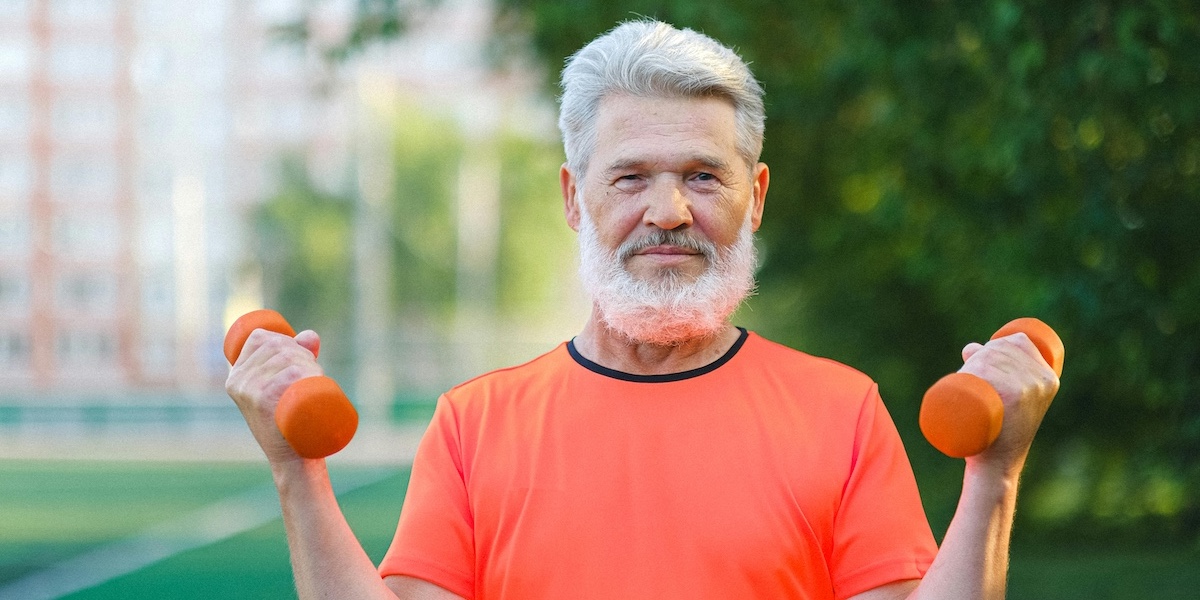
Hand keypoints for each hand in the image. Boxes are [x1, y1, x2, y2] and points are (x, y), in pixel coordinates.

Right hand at [225, 328, 323, 463]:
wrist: (292, 457)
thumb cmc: (290, 420)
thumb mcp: (286, 386)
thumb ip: (298, 356)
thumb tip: (310, 336)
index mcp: (236, 375)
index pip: (259, 338)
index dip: (285, 339)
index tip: (300, 356)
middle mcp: (238, 381)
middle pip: (277, 346)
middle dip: (303, 353)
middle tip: (315, 373)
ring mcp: (248, 390)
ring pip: (288, 358)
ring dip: (310, 364)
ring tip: (318, 380)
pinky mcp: (262, 400)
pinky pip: (290, 374)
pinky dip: (307, 373)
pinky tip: (315, 380)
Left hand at [958, 331, 1059, 473]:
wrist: (997, 464)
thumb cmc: (999, 431)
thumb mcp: (1008, 399)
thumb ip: (997, 370)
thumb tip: (970, 347)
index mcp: (1049, 378)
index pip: (1020, 341)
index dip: (997, 345)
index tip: (982, 361)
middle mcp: (1042, 380)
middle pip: (1001, 348)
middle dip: (978, 356)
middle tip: (967, 376)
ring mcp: (1028, 388)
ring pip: (989, 358)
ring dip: (970, 365)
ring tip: (964, 384)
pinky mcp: (1012, 396)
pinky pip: (987, 368)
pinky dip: (973, 368)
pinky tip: (967, 376)